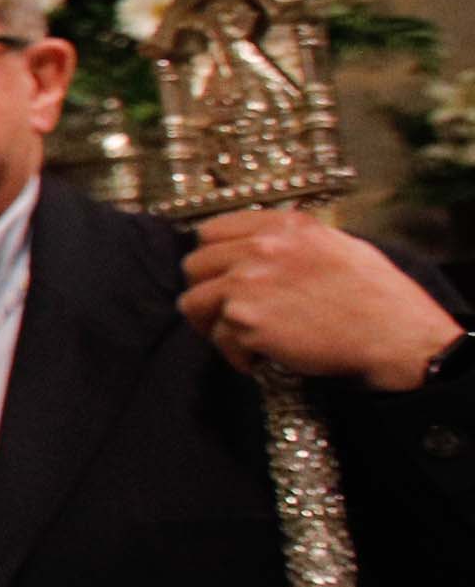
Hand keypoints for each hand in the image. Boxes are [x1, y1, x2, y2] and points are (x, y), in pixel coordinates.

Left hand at [180, 209, 463, 387]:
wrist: (393, 334)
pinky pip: (219, 339)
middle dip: (206, 290)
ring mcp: (247, 284)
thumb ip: (291, 241)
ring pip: (193, 303)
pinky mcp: (246, 322)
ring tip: (239, 337)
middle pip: (194, 266)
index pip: (212, 230)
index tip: (219, 274)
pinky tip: (259, 358)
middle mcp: (260, 249)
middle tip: (225, 311)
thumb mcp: (337, 245)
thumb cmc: (375, 295)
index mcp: (284, 227)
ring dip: (212, 324)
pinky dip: (235, 354)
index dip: (212, 255)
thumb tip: (259, 246)